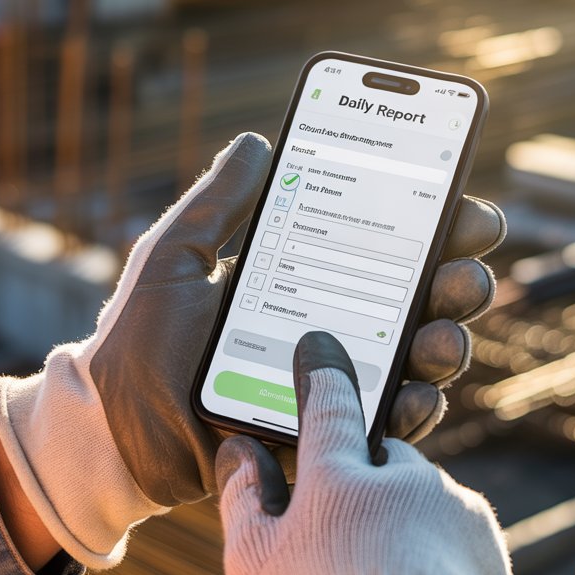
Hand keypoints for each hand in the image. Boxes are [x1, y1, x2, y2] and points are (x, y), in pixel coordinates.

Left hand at [0, 134, 503, 568]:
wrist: (112, 426)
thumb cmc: (137, 339)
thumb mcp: (173, 257)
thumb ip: (216, 202)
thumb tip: (258, 141)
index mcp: (305, 276)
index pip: (385, 243)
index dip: (434, 222)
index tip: (462, 203)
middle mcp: (332, 325)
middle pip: (419, 300)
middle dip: (457, 282)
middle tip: (462, 274)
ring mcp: (333, 381)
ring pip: (415, 360)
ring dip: (445, 344)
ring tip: (440, 336)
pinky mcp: (325, 433)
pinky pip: (383, 424)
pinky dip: (410, 409)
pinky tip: (412, 394)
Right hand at [217, 331, 532, 574]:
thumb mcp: (253, 563)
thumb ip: (245, 496)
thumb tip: (237, 450)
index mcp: (339, 477)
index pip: (328, 404)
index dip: (320, 372)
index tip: (319, 344)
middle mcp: (402, 477)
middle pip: (380, 457)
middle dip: (365, 482)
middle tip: (345, 533)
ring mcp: (453, 509)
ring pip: (421, 495)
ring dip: (403, 518)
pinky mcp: (487, 547)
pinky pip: (455, 531)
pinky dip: (437, 549)